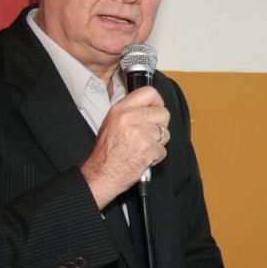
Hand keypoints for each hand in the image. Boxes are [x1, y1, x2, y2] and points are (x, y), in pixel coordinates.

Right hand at [80, 86, 169, 208]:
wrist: (100, 175)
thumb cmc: (106, 153)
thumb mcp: (112, 123)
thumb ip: (130, 112)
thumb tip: (150, 108)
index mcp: (120, 109)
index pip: (149, 92)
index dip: (157, 102)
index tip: (155, 111)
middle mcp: (129, 118)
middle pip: (163, 113)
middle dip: (160, 126)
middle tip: (148, 136)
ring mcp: (140, 133)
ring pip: (165, 133)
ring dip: (158, 143)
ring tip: (142, 148)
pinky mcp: (147, 148)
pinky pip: (163, 150)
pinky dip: (156, 157)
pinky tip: (142, 158)